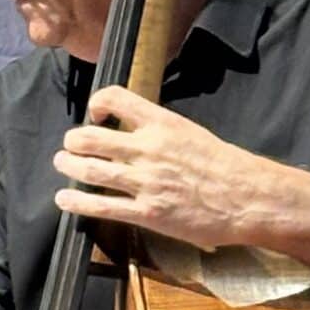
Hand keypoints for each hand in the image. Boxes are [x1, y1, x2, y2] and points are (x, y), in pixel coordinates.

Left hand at [52, 85, 272, 250]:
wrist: (247, 197)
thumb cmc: (226, 167)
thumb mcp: (192, 134)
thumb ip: (162, 133)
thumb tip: (140, 135)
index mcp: (162, 123)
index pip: (115, 98)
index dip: (97, 103)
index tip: (95, 114)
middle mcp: (148, 148)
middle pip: (91, 137)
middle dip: (73, 141)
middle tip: (69, 146)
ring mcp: (146, 182)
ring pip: (91, 170)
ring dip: (69, 166)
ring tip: (62, 164)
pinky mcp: (148, 212)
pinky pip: (102, 206)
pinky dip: (77, 202)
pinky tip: (65, 199)